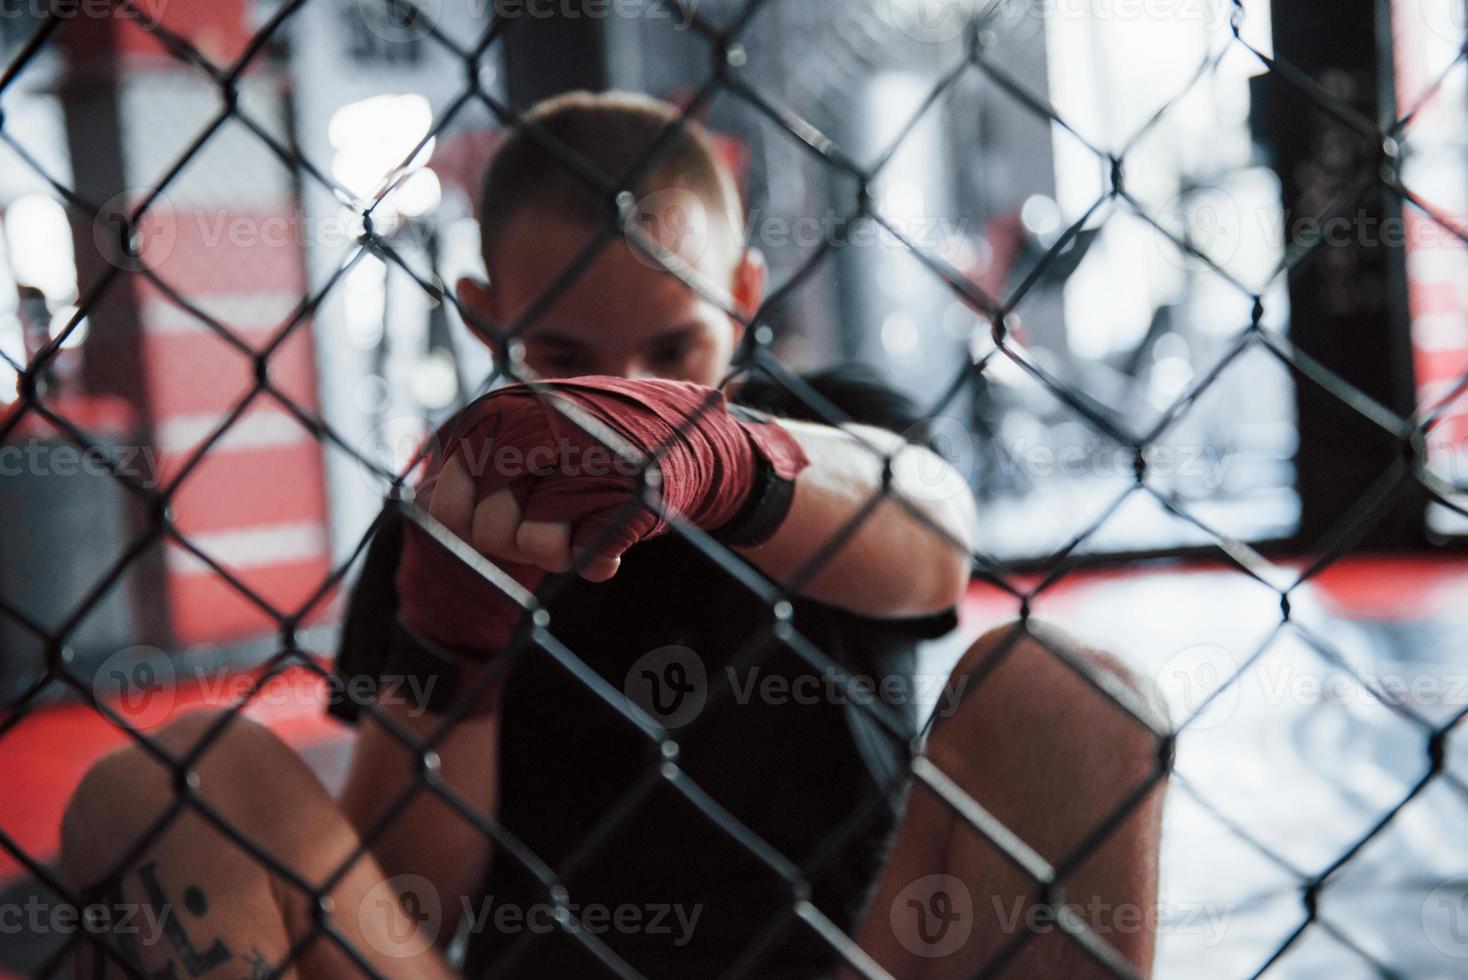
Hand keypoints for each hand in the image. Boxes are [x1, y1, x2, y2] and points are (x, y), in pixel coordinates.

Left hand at [395, 376, 806, 657]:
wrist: (690, 438)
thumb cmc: (596, 448)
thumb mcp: (527, 442)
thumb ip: (475, 469)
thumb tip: (416, 503)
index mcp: (497, 411)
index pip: (439, 499)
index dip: (461, 524)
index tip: (500, 515)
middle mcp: (529, 425)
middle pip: (479, 529)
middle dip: (506, 544)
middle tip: (546, 523)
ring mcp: (577, 456)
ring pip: (527, 542)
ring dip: (554, 549)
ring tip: (579, 522)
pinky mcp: (620, 493)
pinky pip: (578, 553)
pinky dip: (592, 557)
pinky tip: (608, 536)